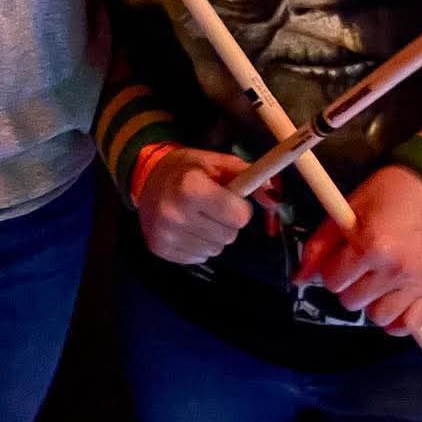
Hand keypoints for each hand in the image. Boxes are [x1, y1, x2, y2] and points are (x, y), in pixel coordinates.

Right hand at [136, 147, 252, 265]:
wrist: (147, 178)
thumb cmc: (188, 169)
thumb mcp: (218, 163)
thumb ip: (249, 177)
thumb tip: (275, 199)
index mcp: (190, 187)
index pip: (239, 216)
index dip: (239, 207)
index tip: (230, 198)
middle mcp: (175, 214)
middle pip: (229, 236)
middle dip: (227, 222)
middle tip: (213, 207)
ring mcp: (166, 236)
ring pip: (215, 250)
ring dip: (213, 236)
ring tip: (199, 217)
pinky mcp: (160, 250)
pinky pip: (199, 258)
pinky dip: (198, 245)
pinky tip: (187, 228)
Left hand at [294, 166, 421, 336]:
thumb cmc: (384, 195)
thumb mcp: (346, 210)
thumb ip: (319, 245)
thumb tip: (298, 278)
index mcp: (371, 245)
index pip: (332, 281)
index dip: (331, 268)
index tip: (341, 255)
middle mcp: (394, 269)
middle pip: (351, 302)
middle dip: (348, 285)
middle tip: (359, 265)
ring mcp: (415, 283)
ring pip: (377, 317)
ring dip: (370, 303)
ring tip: (376, 281)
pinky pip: (407, 325)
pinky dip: (396, 320)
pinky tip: (391, 300)